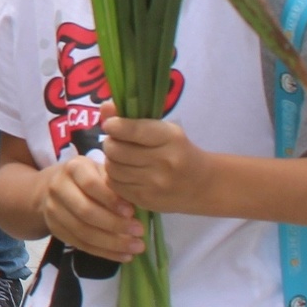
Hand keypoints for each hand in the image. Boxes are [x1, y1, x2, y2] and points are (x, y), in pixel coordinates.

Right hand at [36, 156, 144, 261]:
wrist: (56, 187)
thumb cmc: (90, 178)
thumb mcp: (101, 172)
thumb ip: (116, 186)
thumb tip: (138, 206)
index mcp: (73, 168)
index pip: (91, 185)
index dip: (111, 200)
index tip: (132, 212)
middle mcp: (58, 187)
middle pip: (85, 211)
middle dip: (115, 224)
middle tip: (139, 232)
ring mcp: (53, 210)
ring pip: (83, 232)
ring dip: (112, 243)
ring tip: (136, 247)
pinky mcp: (55, 229)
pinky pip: (81, 245)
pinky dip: (105, 253)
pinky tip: (124, 255)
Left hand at [100, 112, 216, 214]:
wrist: (201, 185)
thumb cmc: (179, 151)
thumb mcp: (164, 130)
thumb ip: (132, 118)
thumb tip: (105, 107)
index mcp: (170, 138)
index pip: (131, 130)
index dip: (114, 126)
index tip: (111, 125)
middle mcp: (163, 162)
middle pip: (116, 150)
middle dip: (110, 143)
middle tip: (115, 142)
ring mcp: (154, 184)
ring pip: (112, 168)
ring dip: (110, 160)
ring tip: (119, 157)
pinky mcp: (145, 200)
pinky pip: (115, 185)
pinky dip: (114, 176)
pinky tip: (124, 172)